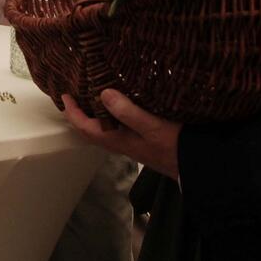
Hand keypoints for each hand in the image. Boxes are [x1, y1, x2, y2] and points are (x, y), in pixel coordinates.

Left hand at [61, 91, 181, 179]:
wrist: (195, 166)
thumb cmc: (174, 146)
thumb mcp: (151, 126)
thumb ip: (127, 111)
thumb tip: (103, 93)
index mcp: (117, 139)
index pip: (85, 126)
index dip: (72, 111)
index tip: (65, 95)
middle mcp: (119, 143)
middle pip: (89, 130)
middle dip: (78, 114)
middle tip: (73, 96)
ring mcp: (129, 143)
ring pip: (101, 129)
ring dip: (92, 115)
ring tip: (90, 97)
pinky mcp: (140, 140)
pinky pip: (115, 127)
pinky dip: (108, 115)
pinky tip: (116, 106)